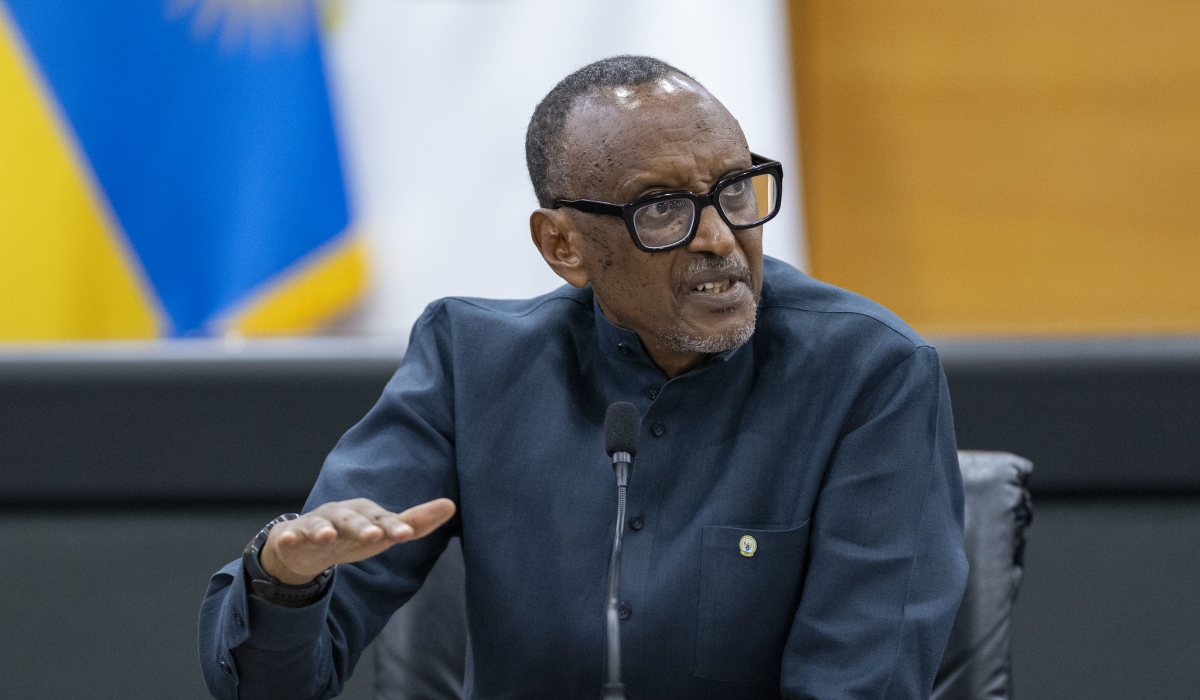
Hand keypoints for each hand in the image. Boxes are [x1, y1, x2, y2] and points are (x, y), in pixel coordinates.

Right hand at [260, 497, 456, 584]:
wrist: (307, 546)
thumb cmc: (354, 536)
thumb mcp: (384, 532)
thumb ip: (415, 523)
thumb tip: (451, 505)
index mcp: (365, 512)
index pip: (383, 520)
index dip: (395, 527)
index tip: (408, 534)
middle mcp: (341, 514)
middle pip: (352, 519)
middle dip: (362, 526)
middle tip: (373, 535)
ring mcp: (315, 523)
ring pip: (320, 524)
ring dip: (323, 528)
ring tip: (327, 536)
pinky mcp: (292, 535)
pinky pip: (289, 536)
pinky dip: (288, 537)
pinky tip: (288, 539)